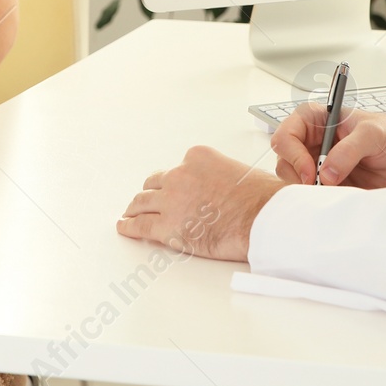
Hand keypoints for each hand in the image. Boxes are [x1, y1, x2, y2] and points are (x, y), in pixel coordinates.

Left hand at [117, 145, 284, 260]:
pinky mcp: (166, 227)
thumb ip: (226, 176)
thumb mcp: (243, 172)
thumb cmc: (260, 198)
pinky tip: (124, 226)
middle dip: (153, 191)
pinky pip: (140, 226)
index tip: (177, 188)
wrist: (261, 218)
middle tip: (147, 199)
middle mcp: (180, 175)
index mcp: (198, 158)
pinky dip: (129, 226)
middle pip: (157, 183)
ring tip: (129, 212)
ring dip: (135, 207)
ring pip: (142, 202)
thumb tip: (233, 188)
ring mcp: (170, 200)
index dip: (178, 181)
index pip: (181, 167)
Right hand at [271, 104, 385, 187]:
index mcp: (317, 121)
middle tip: (320, 187)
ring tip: (333, 191)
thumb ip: (349, 150)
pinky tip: (336, 198)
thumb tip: (326, 172)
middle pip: (285, 160)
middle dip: (298, 176)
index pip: (286, 135)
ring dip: (308, 190)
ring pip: (294, 180)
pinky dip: (318, 200)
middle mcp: (312, 142)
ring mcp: (318, 164)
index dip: (293, 154)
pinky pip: (311, 195)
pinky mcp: (328, 184)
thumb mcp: (374, 134)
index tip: (312, 172)